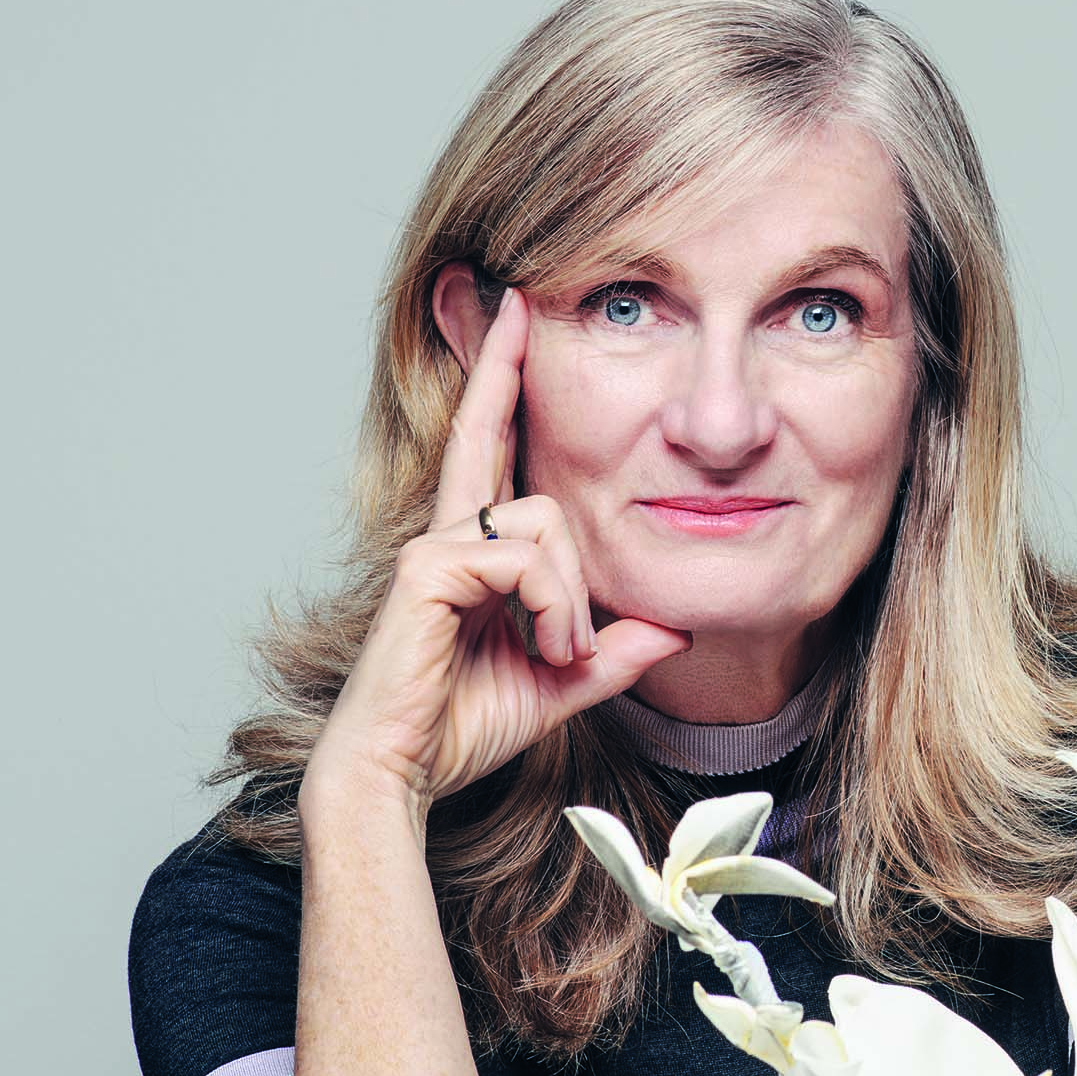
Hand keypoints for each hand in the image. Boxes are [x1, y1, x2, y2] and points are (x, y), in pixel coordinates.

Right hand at [304, 283, 687, 810]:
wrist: (403, 771)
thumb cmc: (461, 727)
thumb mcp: (562, 685)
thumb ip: (612, 652)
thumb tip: (673, 627)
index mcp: (475, 548)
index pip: (489, 441)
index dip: (502, 373)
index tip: (515, 304)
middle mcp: (450, 532)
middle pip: (515, 457)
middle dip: (538, 464)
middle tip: (550, 546)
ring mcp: (435, 546)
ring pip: (546, 523)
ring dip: (573, 598)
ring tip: (559, 652)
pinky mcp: (429, 569)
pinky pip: (523, 560)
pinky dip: (553, 609)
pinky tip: (545, 649)